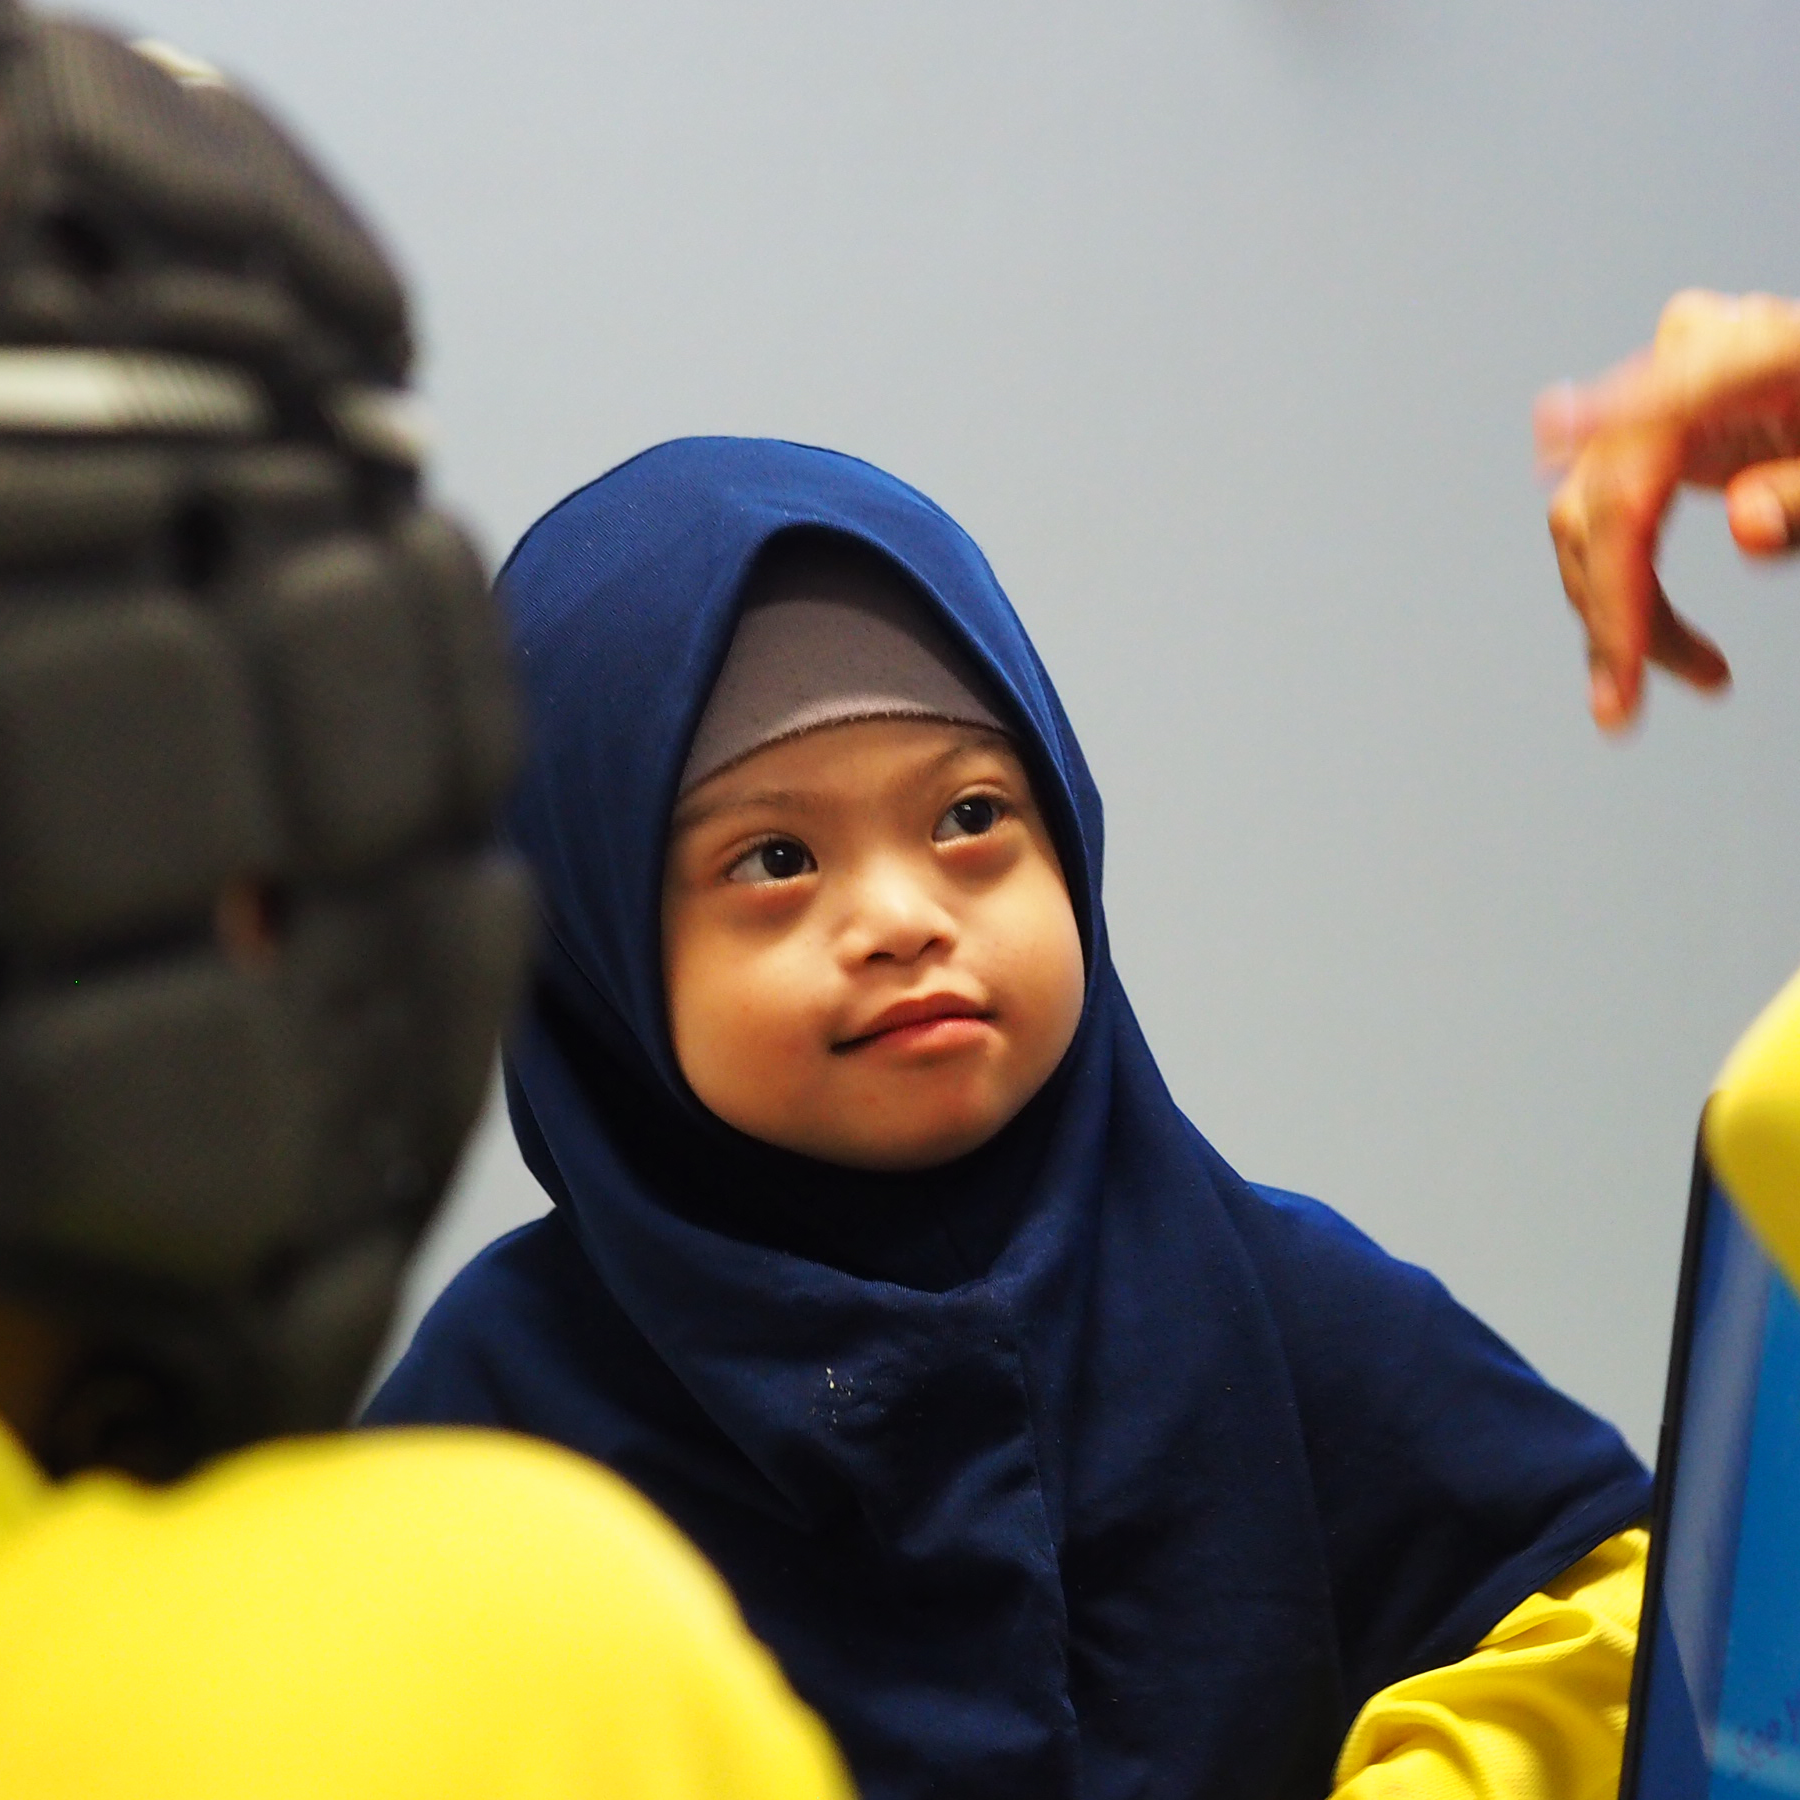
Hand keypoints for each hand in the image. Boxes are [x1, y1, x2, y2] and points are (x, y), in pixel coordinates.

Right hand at [1536, 289, 1799, 729]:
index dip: (1609, 408)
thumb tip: (1747, 524)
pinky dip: (1618, 585)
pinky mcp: (1644, 436)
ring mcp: (1655, 397)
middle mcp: (1685, 361)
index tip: (1554, 424)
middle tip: (1626, 696)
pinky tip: (1648, 640)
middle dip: (1612, 601)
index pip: (1672, 393)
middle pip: (1610, 488)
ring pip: (1589, 515)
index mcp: (1749, 352)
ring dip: (1611, 608)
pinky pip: (1602, 515)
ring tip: (1667, 677)